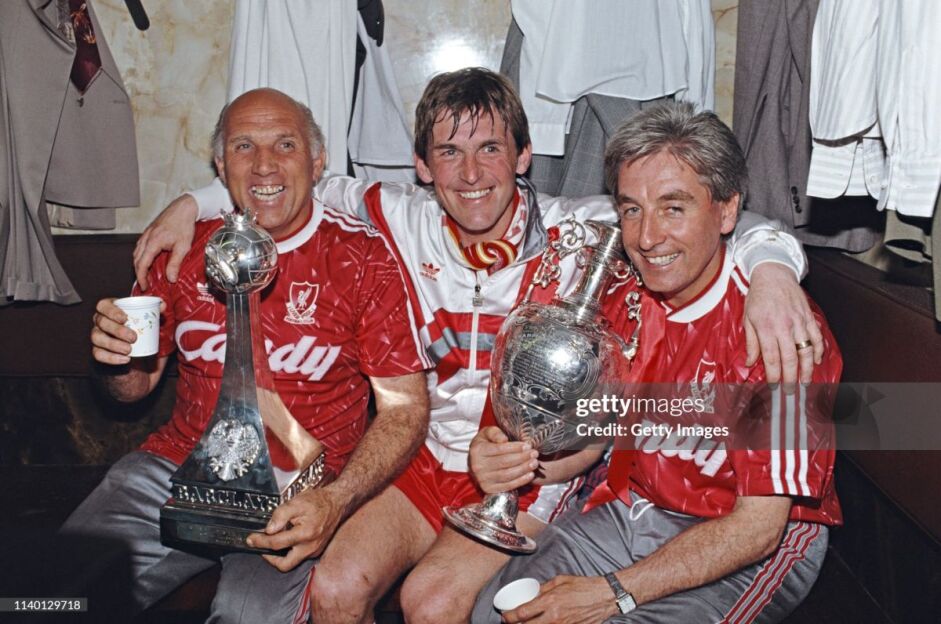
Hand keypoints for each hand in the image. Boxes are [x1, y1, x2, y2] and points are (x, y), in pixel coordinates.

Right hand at [91, 298, 164, 364]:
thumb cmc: (143, 329)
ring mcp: (97, 336)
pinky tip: (125, 359)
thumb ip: (157, 311)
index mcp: (110, 308)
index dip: (111, 311)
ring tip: (129, 350)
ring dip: (113, 344)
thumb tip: (163, 305)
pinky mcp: (98, 351)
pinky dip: (111, 358)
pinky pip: (98, 354)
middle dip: (117, 330)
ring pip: (97, 338)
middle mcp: (100, 321)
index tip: (125, 318)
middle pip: (101, 322)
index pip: (103, 305)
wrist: (142, 352)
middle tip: (133, 338)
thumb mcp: (151, 320)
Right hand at [133, 193, 197, 289]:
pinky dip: (141, 256)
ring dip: (139, 265)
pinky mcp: (149, 231)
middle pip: (136, 260)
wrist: (184, 208)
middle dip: (138, 273)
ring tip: (145, 274)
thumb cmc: (183, 224)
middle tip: (144, 283)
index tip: (144, 286)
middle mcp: (146, 238)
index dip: (141, 278)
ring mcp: (146, 234)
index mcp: (153, 242)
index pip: (142, 265)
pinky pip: (140, 246)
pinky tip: (147, 259)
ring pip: (136, 252)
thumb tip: (171, 278)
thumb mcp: (182, 247)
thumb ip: (175, 264)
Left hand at [246, 486, 347, 571]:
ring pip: (292, 562)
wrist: (337, 502)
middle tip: (260, 546)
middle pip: (284, 564)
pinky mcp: (316, 551)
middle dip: (269, 558)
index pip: (276, 543)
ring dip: (279, 555)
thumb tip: (269, 529)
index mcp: (305, 534)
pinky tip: (285, 540)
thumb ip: (280, 515)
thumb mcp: (296, 502)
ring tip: (272, 542)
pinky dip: (289, 551)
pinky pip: (299, 557)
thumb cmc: (319, 501)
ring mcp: (314, 551)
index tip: (251, 539)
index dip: (260, 541)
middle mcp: (310, 547)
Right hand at [469, 426, 538, 493]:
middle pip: (504, 462)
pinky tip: (530, 475)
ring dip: (523, 469)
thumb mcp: (487, 433)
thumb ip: (495, 433)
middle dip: (522, 458)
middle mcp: (478, 466)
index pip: (499, 449)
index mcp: (477, 450)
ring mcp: (483, 479)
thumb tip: (504, 439)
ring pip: (507, 475)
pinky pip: (507, 486)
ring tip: (535, 463)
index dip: (515, 448)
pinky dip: (521, 481)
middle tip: (535, 454)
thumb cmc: (485, 445)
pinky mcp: (489, 489)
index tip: (527, 446)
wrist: (476, 462)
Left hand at [503, 575, 616, 623]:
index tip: (504, 616)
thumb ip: (543, 588)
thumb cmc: (583, 586)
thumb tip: (531, 593)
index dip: (509, 617)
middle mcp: (554, 617)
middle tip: (509, 622)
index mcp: (550, 601)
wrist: (604, 597)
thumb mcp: (560, 580)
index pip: (522, 613)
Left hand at [744, 263, 822, 385]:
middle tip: (790, 391)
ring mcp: (799, 321)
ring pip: (806, 350)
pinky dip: (818, 351)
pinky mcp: (809, 317)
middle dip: (791, 377)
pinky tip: (816, 362)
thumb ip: (751, 342)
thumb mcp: (748, 318)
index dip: (773, 374)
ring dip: (806, 369)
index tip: (773, 386)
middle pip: (790, 358)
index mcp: (766, 327)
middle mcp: (784, 326)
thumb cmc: (758, 297)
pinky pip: (816, 337)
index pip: (771, 357)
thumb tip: (750, 363)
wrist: (774, 274)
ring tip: (805, 382)